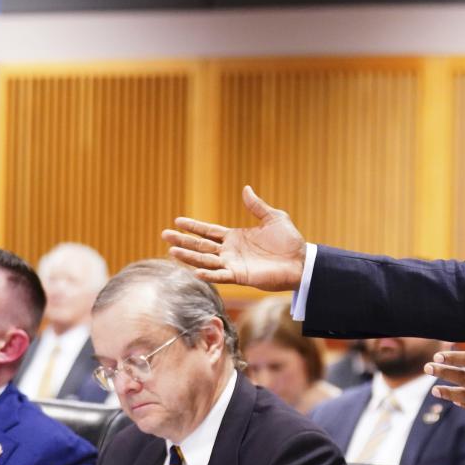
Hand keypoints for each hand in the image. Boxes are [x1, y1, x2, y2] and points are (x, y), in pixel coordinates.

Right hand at [161, 185, 306, 290]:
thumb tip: (246, 188)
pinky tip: (195, 271)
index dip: (193, 226)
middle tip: (164, 235)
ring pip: (205, 260)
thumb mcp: (273, 218)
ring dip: (189, 256)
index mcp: (235, 237)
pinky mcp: (240, 276)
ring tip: (171, 251)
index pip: (209, 231)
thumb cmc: (289, 241)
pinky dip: (208, 274)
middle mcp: (230, 251)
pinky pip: (220, 276)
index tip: (176, 221)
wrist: (301, 261)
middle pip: (201, 245)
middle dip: (183, 240)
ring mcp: (233, 264)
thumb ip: (257, 206)